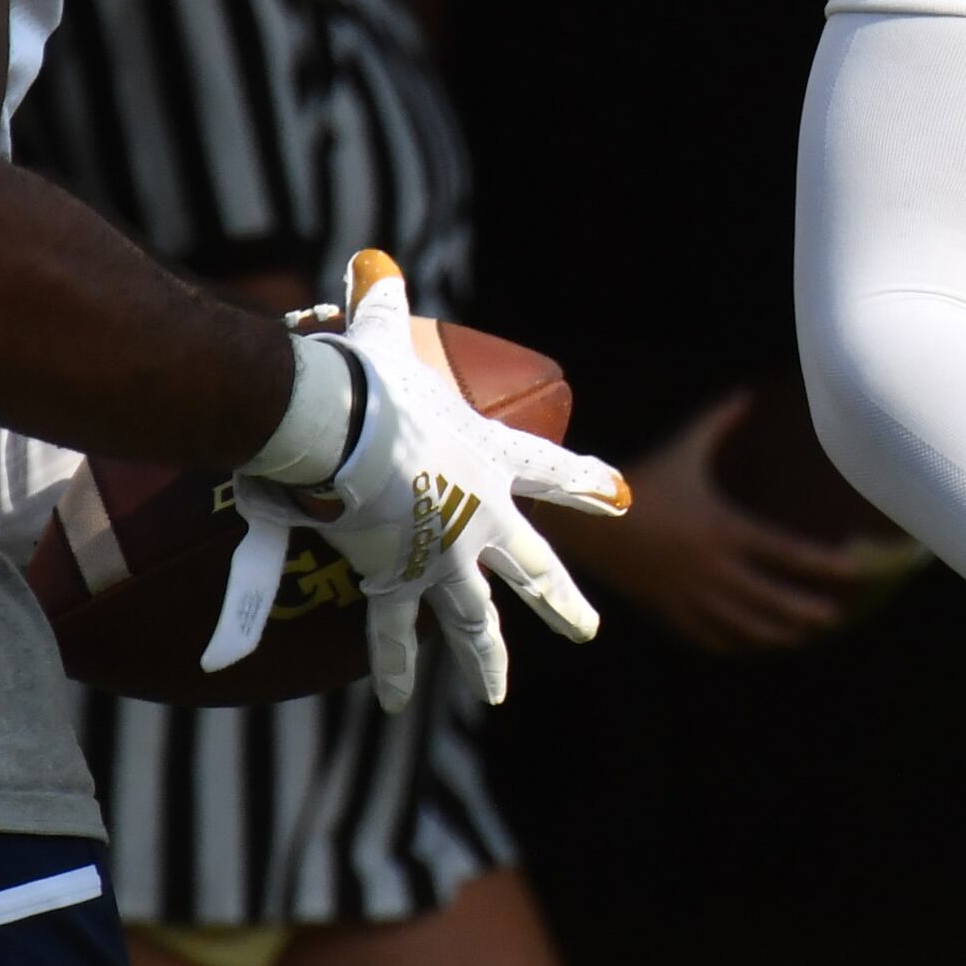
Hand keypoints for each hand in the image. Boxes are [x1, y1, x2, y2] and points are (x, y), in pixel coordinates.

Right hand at [203, 252, 633, 711]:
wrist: (344, 427)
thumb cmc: (370, 376)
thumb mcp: (383, 333)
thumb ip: (381, 299)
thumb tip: (369, 262)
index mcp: (492, 458)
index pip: (555, 471)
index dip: (588, 483)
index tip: (621, 496)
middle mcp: (482, 515)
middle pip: (534, 566)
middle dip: (562, 601)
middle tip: (587, 630)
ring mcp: (445, 556)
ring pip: (475, 619)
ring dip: (487, 658)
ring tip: (496, 692)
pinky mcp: (397, 582)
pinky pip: (393, 634)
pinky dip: (390, 666)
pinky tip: (394, 702)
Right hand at [553, 391, 910, 652]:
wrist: (589, 524)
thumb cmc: (644, 482)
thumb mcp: (686, 447)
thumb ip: (722, 420)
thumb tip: (750, 392)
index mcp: (726, 530)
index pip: (791, 554)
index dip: (828, 564)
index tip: (857, 568)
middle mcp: (716, 570)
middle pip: (776, 601)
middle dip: (810, 609)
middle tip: (838, 613)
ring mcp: (694, 596)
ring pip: (749, 626)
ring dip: (781, 632)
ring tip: (806, 632)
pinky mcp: (673, 612)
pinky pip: (714, 637)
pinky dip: (740, 642)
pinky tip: (756, 643)